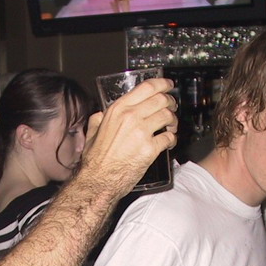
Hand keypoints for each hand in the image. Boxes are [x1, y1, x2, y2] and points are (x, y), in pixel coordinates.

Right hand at [76, 77, 176, 201]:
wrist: (99, 180)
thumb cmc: (95, 161)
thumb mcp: (92, 133)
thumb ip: (97, 120)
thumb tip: (99, 115)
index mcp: (117, 110)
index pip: (146, 88)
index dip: (161, 84)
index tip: (168, 85)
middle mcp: (130, 117)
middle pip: (161, 99)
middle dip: (170, 102)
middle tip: (172, 108)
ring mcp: (141, 132)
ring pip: (168, 116)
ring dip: (173, 120)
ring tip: (171, 126)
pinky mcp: (150, 149)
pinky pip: (169, 137)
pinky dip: (172, 139)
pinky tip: (169, 142)